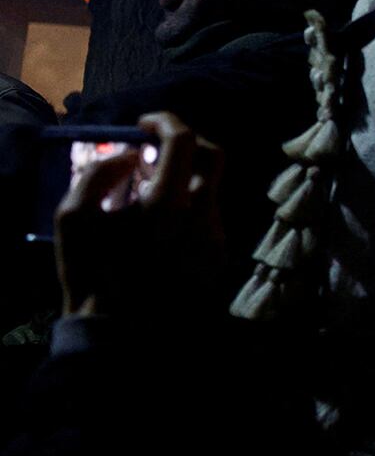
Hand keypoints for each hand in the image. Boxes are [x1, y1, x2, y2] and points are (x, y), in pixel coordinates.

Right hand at [55, 111, 224, 318]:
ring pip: (212, 187)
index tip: (145, 124)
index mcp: (167, 205)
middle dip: (185, 143)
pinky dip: (189, 206)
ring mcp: (216, 236)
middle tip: (156, 151)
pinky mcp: (219, 255)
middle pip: (213, 155)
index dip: (165, 121)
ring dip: (186, 178)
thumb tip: (128, 156)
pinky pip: (210, 215)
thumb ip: (98, 175)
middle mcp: (202, 216)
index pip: (184, 140)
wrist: (120, 333)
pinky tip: (162, 224)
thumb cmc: (92, 274)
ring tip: (151, 193)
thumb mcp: (74, 219)